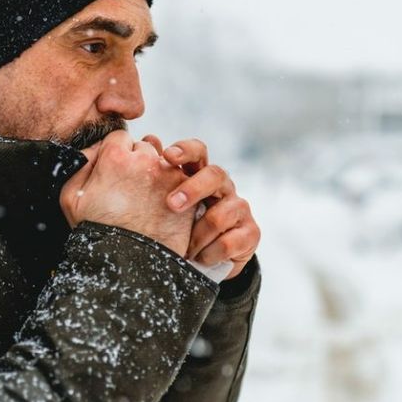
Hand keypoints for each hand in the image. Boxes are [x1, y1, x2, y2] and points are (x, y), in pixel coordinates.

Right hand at [60, 130, 194, 255]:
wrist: (128, 265)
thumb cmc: (96, 233)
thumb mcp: (70, 197)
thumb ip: (81, 163)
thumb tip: (96, 149)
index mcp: (116, 157)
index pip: (119, 138)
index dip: (115, 155)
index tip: (114, 174)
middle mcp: (146, 160)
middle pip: (144, 147)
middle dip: (137, 162)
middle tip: (129, 188)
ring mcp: (170, 177)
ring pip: (166, 162)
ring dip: (157, 174)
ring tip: (146, 199)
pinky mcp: (188, 195)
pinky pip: (183, 182)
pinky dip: (175, 191)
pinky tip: (161, 208)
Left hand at [141, 135, 260, 280]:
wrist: (208, 262)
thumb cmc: (182, 228)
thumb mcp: (168, 206)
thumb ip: (160, 176)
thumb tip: (149, 139)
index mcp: (201, 175)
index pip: (198, 152)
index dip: (185, 150)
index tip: (167, 156)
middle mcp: (223, 187)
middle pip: (215, 175)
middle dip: (193, 189)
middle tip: (172, 204)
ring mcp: (240, 209)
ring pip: (219, 216)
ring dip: (197, 236)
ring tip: (184, 250)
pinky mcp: (251, 232)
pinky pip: (228, 243)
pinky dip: (209, 254)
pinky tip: (201, 259)